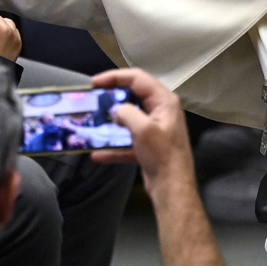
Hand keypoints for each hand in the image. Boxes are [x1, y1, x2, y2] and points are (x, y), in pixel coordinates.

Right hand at [88, 68, 189, 192]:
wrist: (172, 188)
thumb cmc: (162, 155)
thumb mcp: (143, 129)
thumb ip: (127, 112)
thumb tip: (116, 110)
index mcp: (164, 101)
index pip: (137, 78)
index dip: (114, 77)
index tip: (94, 82)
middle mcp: (160, 111)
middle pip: (132, 96)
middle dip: (112, 98)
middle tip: (94, 99)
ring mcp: (154, 128)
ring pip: (129, 118)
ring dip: (111, 122)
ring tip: (93, 122)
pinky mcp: (148, 145)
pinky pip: (127, 140)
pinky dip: (114, 146)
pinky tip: (98, 153)